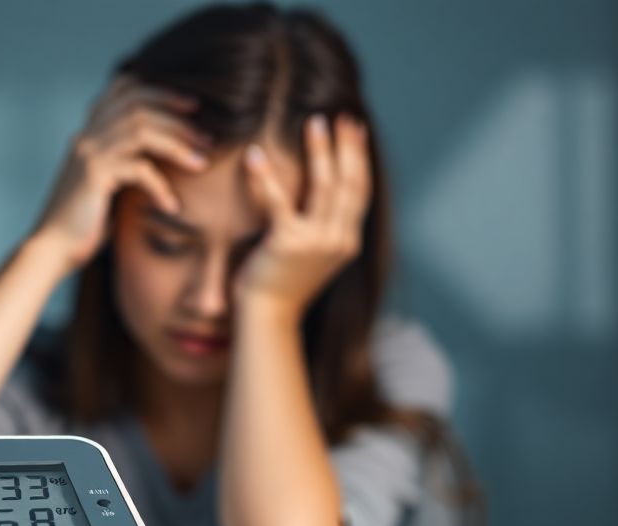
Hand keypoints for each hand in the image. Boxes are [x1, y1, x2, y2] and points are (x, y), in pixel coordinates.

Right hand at [29, 75, 210, 272]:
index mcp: (90, 131)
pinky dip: (161, 185)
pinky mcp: (93, 176)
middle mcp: (87, 135)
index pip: (124, 87)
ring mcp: (88, 153)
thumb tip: (166, 154)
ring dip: (177, 144)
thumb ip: (127, 161)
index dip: (161, 90)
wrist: (53, 248)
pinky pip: (138, 169)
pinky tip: (172, 206)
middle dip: (177, 117)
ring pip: (140, 130)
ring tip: (200, 163)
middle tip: (206, 136)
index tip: (192, 106)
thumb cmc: (85, 220)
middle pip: (138, 104)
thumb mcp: (109, 183)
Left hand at [236, 114, 371, 320]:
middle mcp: (339, 241)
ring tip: (313, 123)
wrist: (267, 317)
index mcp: (348, 242)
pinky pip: (277, 201)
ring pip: (324, 186)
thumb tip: (324, 198)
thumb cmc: (283, 284)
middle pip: (350, 182)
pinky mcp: (288, 242)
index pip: (361, 191)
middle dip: (346, 146)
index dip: (359, 158)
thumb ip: (324, 229)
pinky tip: (255, 155)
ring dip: (320, 151)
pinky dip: (265, 177)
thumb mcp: (313, 255)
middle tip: (340, 116)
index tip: (355, 130)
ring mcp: (317, 242)